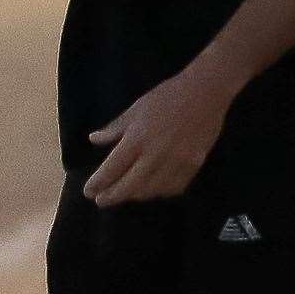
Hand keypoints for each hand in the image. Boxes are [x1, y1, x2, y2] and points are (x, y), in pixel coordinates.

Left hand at [83, 62, 238, 207]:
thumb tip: (93, 140)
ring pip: (150, 191)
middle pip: (129, 186)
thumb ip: (115, 127)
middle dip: (112, 196)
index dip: (98, 183)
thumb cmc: (168, 96)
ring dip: (135, 195)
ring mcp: (176, 163)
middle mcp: (155, 155)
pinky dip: (159, 192)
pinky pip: (173, 188)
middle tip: (101, 200)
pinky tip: (152, 189)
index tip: (89, 191)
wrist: (205, 92)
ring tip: (126, 193)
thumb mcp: (137, 107)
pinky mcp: (193, 166)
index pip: (112, 169)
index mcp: (137, 138)